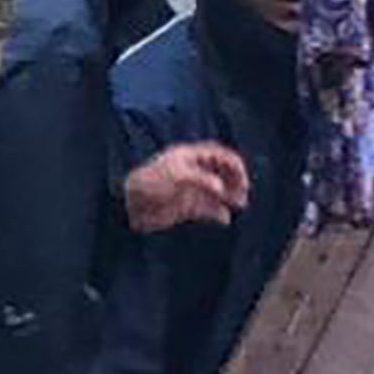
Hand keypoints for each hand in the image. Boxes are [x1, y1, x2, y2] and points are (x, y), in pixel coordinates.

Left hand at [123, 141, 249, 233]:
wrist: (129, 204)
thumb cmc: (150, 182)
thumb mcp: (176, 175)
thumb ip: (201, 179)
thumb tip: (221, 189)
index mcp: (189, 157)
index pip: (218, 155)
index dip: (233, 164)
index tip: (242, 178)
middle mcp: (193, 171)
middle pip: (221, 173)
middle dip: (235, 181)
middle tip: (243, 193)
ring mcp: (190, 189)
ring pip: (218, 191)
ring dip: (230, 196)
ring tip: (239, 204)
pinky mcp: (187, 206)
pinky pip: (208, 208)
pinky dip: (218, 213)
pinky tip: (224, 218)